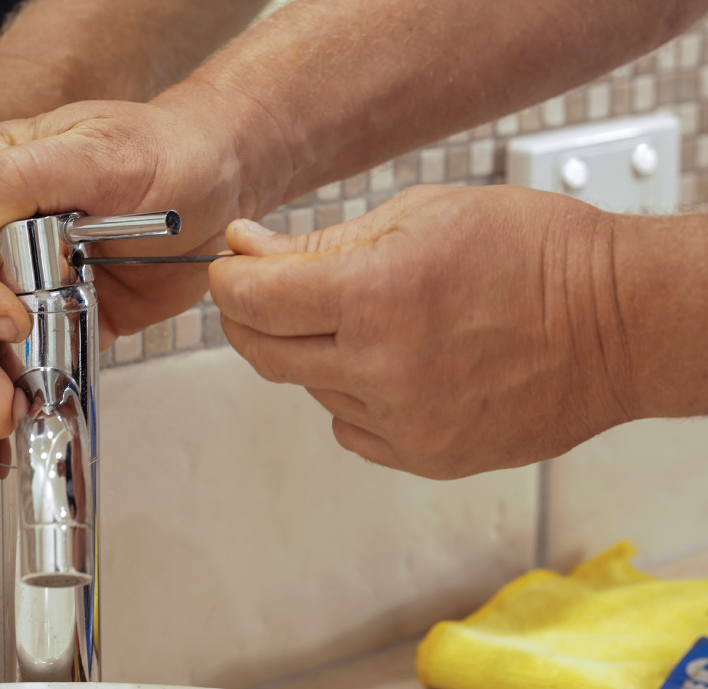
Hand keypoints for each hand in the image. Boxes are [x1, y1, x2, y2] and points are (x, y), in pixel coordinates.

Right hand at [0, 98, 247, 498]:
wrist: (217, 185)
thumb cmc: (167, 151)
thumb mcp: (103, 151)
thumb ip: (27, 178)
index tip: (10, 319)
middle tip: (2, 406)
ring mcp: (26, 283)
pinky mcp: (58, 322)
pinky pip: (19, 367)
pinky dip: (8, 408)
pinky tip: (1, 450)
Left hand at [209, 185, 634, 477]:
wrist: (617, 322)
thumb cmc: (536, 254)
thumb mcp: (420, 216)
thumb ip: (320, 243)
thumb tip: (249, 249)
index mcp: (377, 294)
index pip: (252, 298)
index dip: (230, 281)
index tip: (233, 271)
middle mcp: (383, 368)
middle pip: (263, 353)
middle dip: (252, 318)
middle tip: (271, 293)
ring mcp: (405, 422)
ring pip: (310, 389)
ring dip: (315, 354)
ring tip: (371, 322)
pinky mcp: (427, 457)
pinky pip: (350, 428)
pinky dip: (352, 396)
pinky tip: (391, 366)